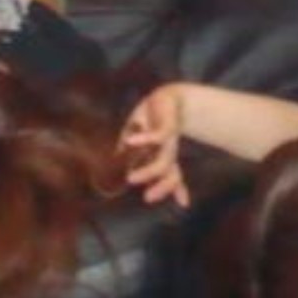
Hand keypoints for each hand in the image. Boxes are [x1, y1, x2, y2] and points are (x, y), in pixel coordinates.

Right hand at [119, 84, 188, 207]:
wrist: (170, 94)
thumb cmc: (155, 117)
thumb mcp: (145, 135)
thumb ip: (133, 148)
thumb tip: (114, 158)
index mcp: (163, 153)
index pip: (170, 174)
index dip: (170, 187)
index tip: (182, 203)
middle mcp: (167, 149)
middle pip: (168, 172)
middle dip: (162, 186)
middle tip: (147, 198)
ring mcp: (168, 139)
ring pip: (164, 161)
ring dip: (149, 172)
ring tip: (131, 179)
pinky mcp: (166, 124)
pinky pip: (157, 136)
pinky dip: (144, 140)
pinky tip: (131, 142)